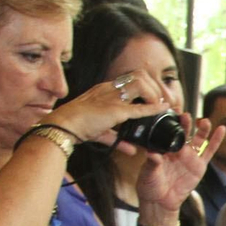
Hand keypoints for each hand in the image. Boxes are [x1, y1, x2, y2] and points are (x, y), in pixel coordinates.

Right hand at [50, 69, 173, 145]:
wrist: (63, 126)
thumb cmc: (77, 126)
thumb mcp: (101, 131)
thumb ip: (118, 139)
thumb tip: (132, 150)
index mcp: (106, 89)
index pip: (132, 78)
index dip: (148, 85)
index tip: (157, 97)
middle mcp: (110, 89)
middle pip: (140, 75)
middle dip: (155, 86)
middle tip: (163, 100)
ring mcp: (112, 97)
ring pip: (141, 84)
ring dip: (154, 94)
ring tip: (160, 105)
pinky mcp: (114, 110)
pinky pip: (138, 107)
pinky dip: (152, 108)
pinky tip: (162, 109)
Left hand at [135, 113, 225, 212]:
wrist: (160, 201)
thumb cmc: (150, 186)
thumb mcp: (147, 173)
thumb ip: (152, 162)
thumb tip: (153, 154)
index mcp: (164, 148)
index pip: (169, 130)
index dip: (171, 121)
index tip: (172, 112)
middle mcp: (177, 150)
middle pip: (184, 133)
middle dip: (186, 123)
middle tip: (185, 116)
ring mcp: (190, 157)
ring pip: (198, 139)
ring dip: (202, 129)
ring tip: (205, 121)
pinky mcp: (199, 166)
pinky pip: (209, 152)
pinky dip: (216, 140)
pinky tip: (221, 129)